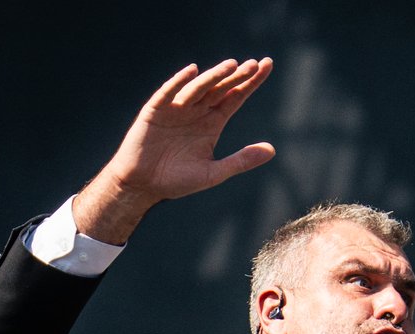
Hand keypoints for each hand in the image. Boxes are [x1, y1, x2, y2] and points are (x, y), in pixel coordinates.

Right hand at [74, 59, 275, 243]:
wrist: (142, 186)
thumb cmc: (177, 181)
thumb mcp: (214, 173)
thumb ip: (241, 160)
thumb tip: (272, 150)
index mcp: (212, 122)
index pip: (235, 97)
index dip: (250, 82)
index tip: (266, 65)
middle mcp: (196, 111)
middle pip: (220, 88)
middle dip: (236, 76)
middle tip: (253, 64)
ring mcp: (176, 108)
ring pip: (198, 88)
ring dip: (214, 76)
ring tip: (232, 66)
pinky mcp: (155, 110)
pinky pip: (168, 92)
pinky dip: (179, 82)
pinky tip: (192, 72)